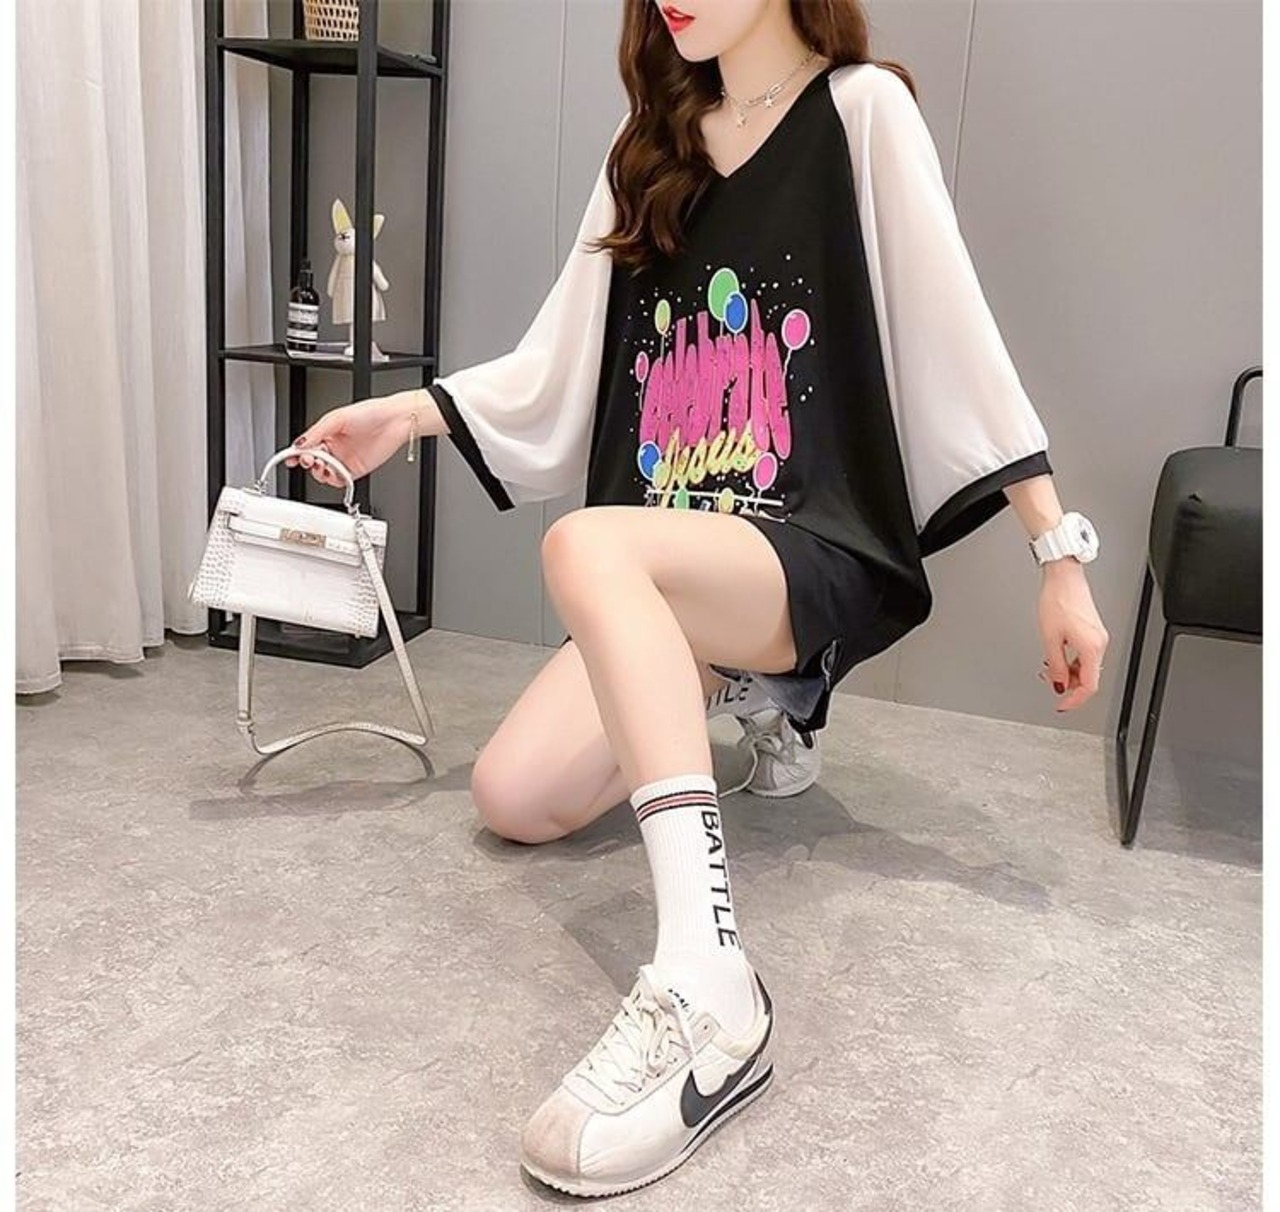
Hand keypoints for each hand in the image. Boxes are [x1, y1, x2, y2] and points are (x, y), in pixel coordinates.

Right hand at [285, 396, 408, 485]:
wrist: (394, 421)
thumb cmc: (370, 413)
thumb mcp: (337, 418)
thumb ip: (316, 432)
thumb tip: (299, 444)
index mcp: (327, 433)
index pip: (306, 445)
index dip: (296, 453)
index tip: (289, 458)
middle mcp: (334, 447)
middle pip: (313, 460)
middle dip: (307, 462)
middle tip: (309, 460)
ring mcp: (344, 459)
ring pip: (324, 472)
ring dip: (319, 472)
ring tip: (322, 466)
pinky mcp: (356, 470)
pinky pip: (340, 480)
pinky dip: (334, 480)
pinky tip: (333, 474)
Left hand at [1036, 559, 1108, 711]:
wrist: (1064, 578)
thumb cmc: (1058, 600)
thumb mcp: (1050, 638)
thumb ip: (1054, 665)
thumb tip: (1057, 684)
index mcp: (1091, 648)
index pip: (1089, 686)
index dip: (1075, 700)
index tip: (1062, 706)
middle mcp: (1099, 643)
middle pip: (1089, 677)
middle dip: (1069, 685)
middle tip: (1051, 684)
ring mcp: (1098, 637)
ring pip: (1086, 666)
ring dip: (1069, 673)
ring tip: (1049, 670)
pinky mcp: (1093, 631)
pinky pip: (1085, 654)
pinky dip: (1072, 661)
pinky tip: (1058, 658)